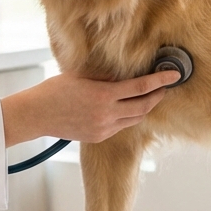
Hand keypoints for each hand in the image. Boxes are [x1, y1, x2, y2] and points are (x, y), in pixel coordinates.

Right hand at [0, 69, 180, 147]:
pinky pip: (121, 126)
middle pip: (143, 106)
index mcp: (103, 95)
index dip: (160, 81)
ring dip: (145, 107)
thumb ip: (105, 76)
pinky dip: (128, 116)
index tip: (173, 75)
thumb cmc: (54, 90)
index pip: (140, 88)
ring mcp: (103, 128)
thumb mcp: (81, 76)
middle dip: (157, 95)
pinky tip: (128, 108)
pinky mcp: (98, 137)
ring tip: (150, 96)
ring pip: (134, 119)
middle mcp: (106, 114)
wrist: (36, 114)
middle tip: (165, 86)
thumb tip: (126, 73)